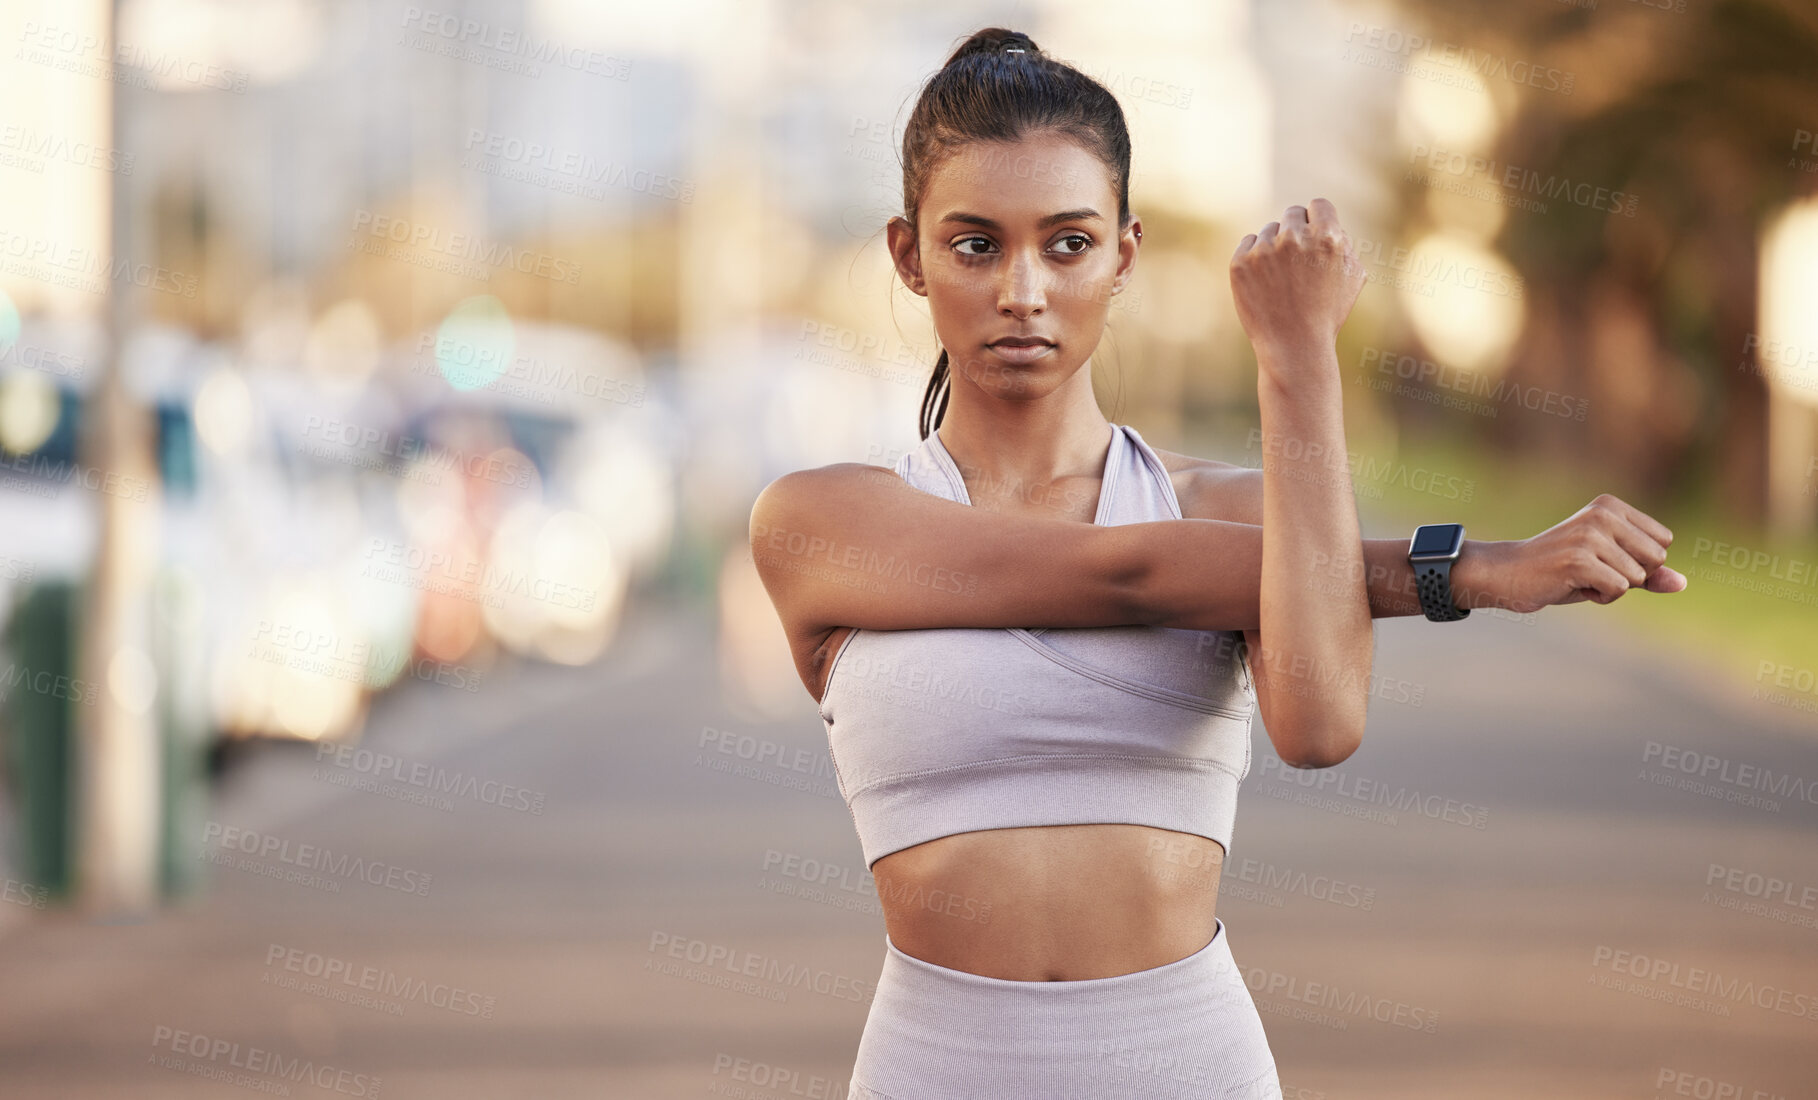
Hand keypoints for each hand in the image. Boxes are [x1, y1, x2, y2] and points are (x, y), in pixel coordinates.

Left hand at [1229, 198, 1366, 376]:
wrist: (1294, 347)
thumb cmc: (1327, 314)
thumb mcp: (1352, 277)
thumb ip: (1344, 243)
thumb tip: (1330, 223)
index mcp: (1327, 236)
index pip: (1319, 205)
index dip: (1317, 221)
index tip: (1313, 236)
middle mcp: (1294, 238)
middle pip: (1292, 214)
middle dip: (1295, 231)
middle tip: (1296, 261)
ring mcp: (1264, 250)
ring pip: (1269, 231)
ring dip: (1275, 247)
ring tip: (1282, 281)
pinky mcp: (1240, 263)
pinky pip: (1248, 244)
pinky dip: (1254, 258)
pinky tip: (1265, 282)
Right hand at [1459, 494, 1687, 613]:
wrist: (1507, 574)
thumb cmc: (1560, 571)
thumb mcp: (1609, 568)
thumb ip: (1647, 573)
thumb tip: (1682, 583)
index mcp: (1611, 506)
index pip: (1663, 542)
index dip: (1639, 562)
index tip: (1603, 560)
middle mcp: (1602, 514)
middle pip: (1657, 559)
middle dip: (1629, 576)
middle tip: (1590, 571)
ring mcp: (1590, 536)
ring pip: (1637, 577)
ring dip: (1611, 588)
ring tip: (1578, 578)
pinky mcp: (1579, 560)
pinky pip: (1618, 589)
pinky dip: (1600, 597)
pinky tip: (1572, 586)